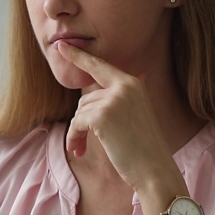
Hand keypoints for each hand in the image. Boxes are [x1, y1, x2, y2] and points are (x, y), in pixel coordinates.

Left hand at [56, 42, 177, 192]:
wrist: (154, 169)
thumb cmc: (144, 147)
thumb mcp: (138, 113)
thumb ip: (126, 95)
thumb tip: (131, 75)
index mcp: (132, 83)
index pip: (99, 65)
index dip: (78, 56)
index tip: (61, 45)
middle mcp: (124, 86)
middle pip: (86, 98)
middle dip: (80, 121)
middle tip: (80, 141)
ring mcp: (113, 100)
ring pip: (79, 111)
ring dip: (76, 132)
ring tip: (81, 148)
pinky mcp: (102, 116)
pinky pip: (76, 123)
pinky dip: (73, 137)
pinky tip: (79, 150)